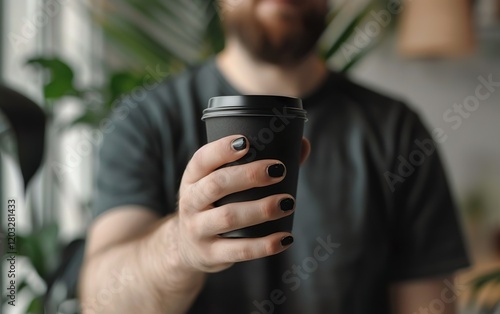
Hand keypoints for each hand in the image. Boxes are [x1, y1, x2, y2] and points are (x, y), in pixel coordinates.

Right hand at [173, 135, 310, 272]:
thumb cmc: (215, 204)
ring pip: (228, 217)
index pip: (202, 159)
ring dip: (261, 209)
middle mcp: (190, 202)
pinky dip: (264, 245)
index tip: (247, 142)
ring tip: (288, 202)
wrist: (187, 247)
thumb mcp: (222, 183)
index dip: (221, 149)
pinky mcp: (210, 254)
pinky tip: (285, 238)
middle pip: (216, 185)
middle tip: (279, 170)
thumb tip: (303, 145)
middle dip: (249, 175)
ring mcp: (197, 229)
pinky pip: (238, 250)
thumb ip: (259, 163)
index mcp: (192, 178)